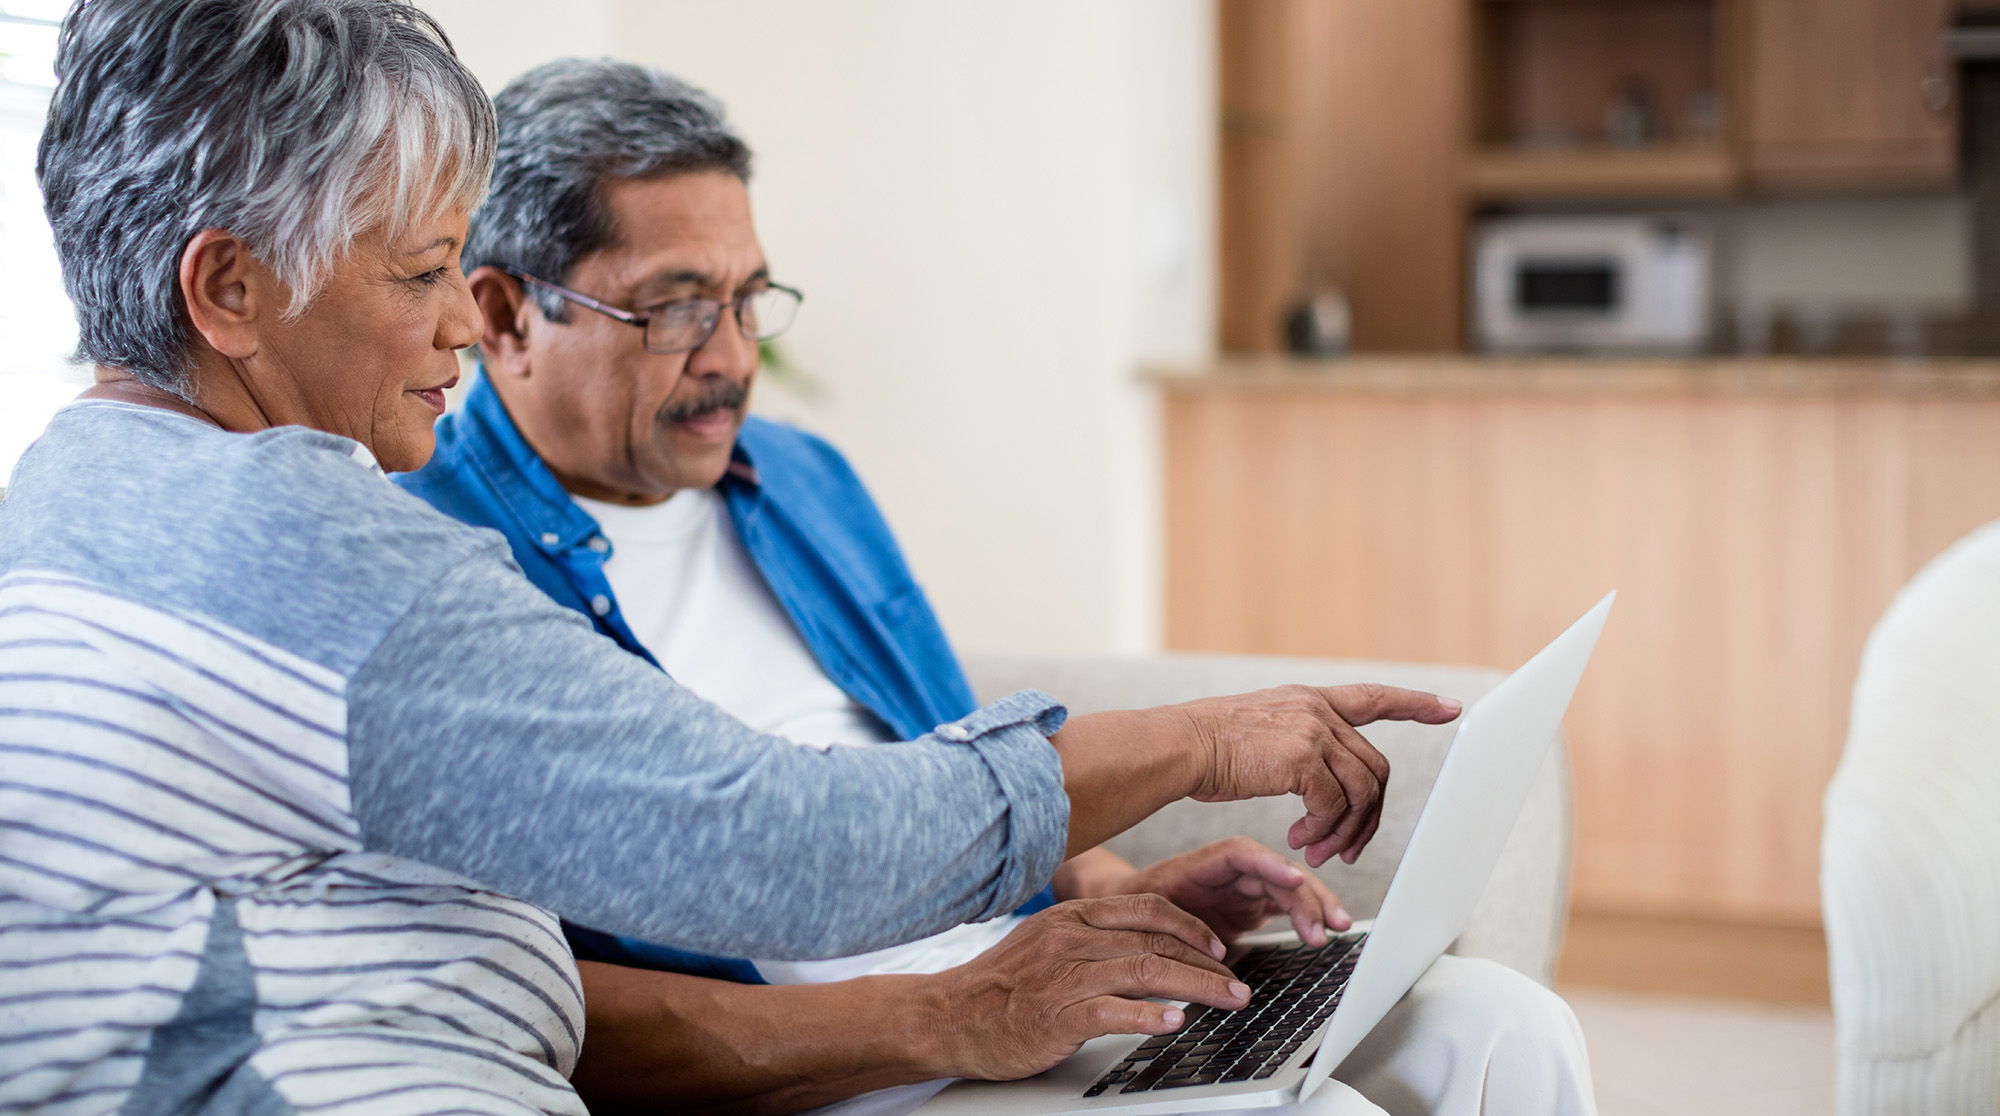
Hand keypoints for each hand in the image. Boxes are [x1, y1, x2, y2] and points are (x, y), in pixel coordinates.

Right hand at [924, 896, 1251, 1081]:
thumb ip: (1092, 938)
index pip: (1147, 908)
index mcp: (1071, 916)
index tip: (1219, 947)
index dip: (1191, 926)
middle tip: (1238, 984)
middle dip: (1207, 963)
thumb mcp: (1045, 943)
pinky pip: (1112, 1011)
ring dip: (1196, 987)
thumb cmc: (998, 986)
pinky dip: (1149, 1016)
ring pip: (1145, 971)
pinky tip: (1175, 1022)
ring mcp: (1062, 976)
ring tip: (1228, 1001)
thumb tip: (1148, 948)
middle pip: (1155, 941)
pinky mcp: (1055, 1015)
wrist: (946, 1016)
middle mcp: (1069, 939)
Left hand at [1109, 837, 1348, 946]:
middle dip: (1305, 894)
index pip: (1241, 855)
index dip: (1270, 864)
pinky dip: (1307, 916)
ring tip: (1338, 927)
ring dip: (1315, 905)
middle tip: (1326, 925)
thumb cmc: (1132, 912)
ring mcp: (1242, 890)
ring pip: (1287, 889)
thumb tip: (1204, 953)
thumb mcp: (1145, 915)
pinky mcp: (1250, 908)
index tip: (1294, 879)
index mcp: (1200, 865)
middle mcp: (1227, 873)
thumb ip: (1172, 928)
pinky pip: (1286, 906)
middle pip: (1274, 873)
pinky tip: (1326, 929)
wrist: (1125, 920)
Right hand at [1176, 683, 1459, 866]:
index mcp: (1308, 700)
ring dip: (1345, 832)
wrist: (1177, 747)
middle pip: (1374, 768)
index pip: (1373, 696)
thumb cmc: (1204, 750)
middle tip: (1345, 850)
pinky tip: (1300, 841)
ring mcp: (1313, 730)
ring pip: (1361, 791)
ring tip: (1317, 853)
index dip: (1415, 703)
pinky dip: (1324, 830)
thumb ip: (1295, 747)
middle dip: (1368, 816)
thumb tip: (1318, 788)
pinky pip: (1334, 805)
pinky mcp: (1303, 756)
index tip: (1450, 708)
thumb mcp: (1257, 734)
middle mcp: (1316, 709)